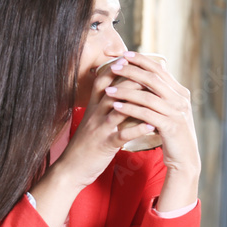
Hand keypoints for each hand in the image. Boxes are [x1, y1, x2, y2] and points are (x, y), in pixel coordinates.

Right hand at [29, 59, 147, 226]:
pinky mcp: (104, 145)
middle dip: (132, 79)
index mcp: (93, 106)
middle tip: (152, 72)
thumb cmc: (87, 144)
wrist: (70, 168)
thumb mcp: (94, 120)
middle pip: (113, 90)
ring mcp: (99, 128)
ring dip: (136, 101)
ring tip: (156, 94)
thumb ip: (106, 106)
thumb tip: (124, 93)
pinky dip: (136, 130)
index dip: (118, 66)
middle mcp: (95, 113)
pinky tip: (151, 126)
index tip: (134, 57)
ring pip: (118, 109)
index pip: (104, 79)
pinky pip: (120, 135)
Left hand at [102, 52, 200, 210]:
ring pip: (148, 96)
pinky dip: (130, 109)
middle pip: (154, 78)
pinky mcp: (170, 126)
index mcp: (181, 93)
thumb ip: (160, 95)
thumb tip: (144, 78)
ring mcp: (177, 113)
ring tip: (108, 89)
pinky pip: (146, 114)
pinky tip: (116, 106)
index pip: (160, 69)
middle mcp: (181, 100)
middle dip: (132, 71)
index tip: (124, 54)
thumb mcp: (169, 111)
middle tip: (114, 66)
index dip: (142, 60)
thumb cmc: (172, 134)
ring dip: (126, 91)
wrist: (185, 158)